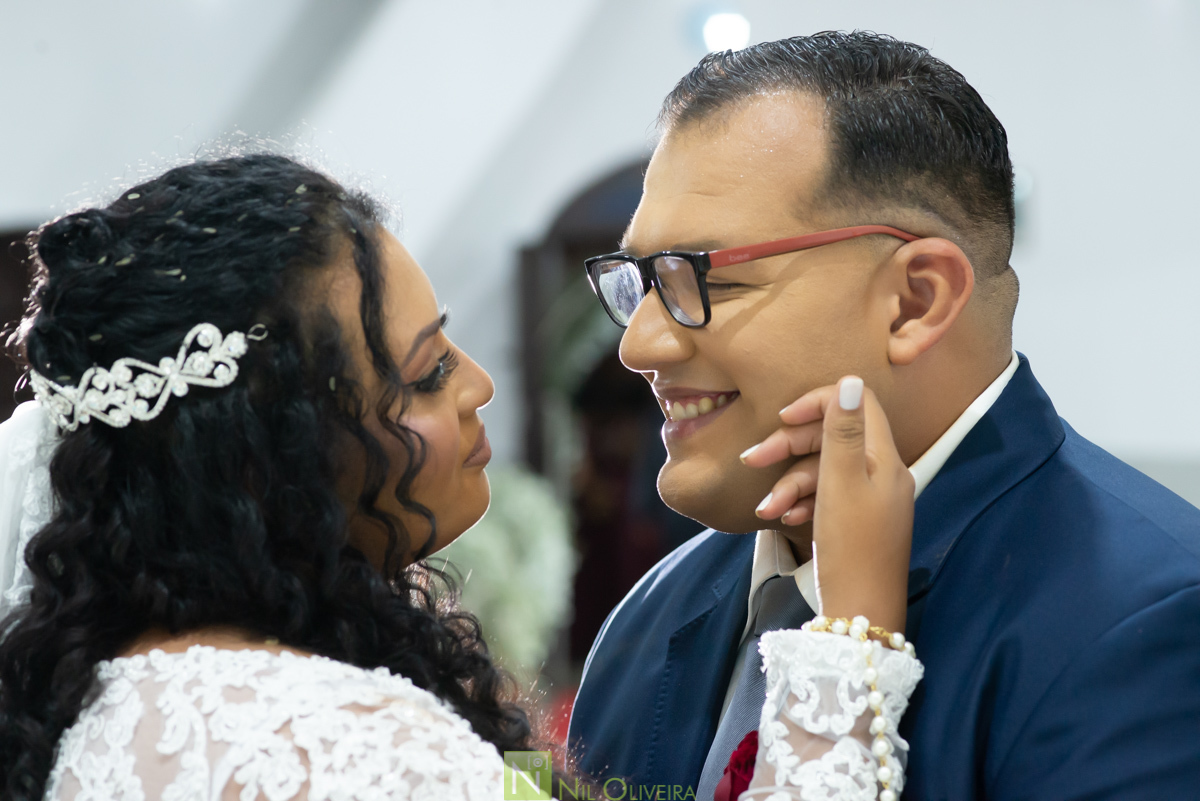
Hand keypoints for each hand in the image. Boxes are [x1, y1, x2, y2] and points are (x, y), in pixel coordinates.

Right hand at [742, 377, 913, 632]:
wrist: (861, 614)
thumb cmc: (851, 548)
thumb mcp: (841, 482)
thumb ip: (843, 431)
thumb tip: (851, 379)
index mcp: (885, 459)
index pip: (858, 404)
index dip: (818, 403)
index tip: (782, 418)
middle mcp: (884, 474)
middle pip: (833, 437)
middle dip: (789, 447)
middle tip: (751, 460)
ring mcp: (871, 499)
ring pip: (823, 470)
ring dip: (788, 483)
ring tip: (765, 509)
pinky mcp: (856, 521)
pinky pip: (825, 496)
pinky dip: (801, 502)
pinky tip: (782, 519)